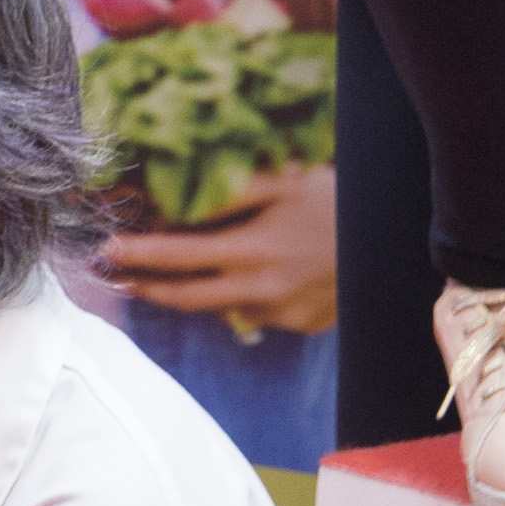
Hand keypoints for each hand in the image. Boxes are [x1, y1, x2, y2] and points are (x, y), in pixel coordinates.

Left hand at [104, 162, 340, 335]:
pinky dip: (244, 294)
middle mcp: (263, 291)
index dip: (135, 255)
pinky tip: (251, 273)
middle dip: (143, 285)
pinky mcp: (302, 324)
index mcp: (253, 252)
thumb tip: (172, 191)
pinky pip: (258, 312)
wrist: (401, 242)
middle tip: (111, 274)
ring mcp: (283, 313)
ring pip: (220, 307)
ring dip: (192, 291)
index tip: (103, 249)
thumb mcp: (285, 181)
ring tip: (161, 274)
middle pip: (185, 297)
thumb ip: (228, 188)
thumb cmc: (339, 200)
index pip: (177, 257)